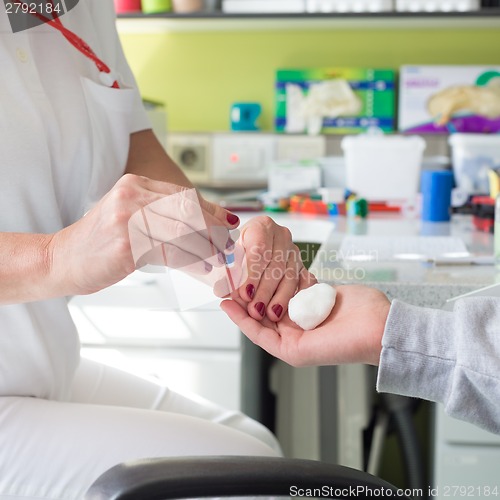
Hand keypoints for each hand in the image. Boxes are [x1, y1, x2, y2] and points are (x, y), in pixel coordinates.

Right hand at [48, 174, 238, 295]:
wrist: (61, 259)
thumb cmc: (101, 243)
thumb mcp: (131, 218)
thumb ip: (163, 216)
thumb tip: (205, 225)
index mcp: (135, 184)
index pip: (184, 194)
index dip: (211, 210)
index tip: (228, 222)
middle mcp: (132, 194)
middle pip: (188, 209)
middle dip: (214, 229)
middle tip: (228, 244)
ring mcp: (128, 217)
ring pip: (183, 230)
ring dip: (207, 247)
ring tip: (219, 259)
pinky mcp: (127, 242)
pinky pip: (170, 251)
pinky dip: (191, 261)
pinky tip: (202, 268)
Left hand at [216, 216, 316, 321]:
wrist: (244, 255)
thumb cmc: (233, 255)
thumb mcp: (222, 260)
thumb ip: (224, 273)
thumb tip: (224, 289)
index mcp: (261, 226)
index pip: (259, 250)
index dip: (252, 274)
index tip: (245, 294)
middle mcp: (281, 236)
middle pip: (276, 265)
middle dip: (265, 290)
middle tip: (255, 310)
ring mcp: (293, 251)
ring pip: (290, 276)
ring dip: (280, 298)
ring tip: (269, 315)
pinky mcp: (301, 266)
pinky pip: (302, 283)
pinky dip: (295, 297)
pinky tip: (287, 310)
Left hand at [221, 284, 390, 366]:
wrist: (377, 328)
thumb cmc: (344, 345)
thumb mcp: (299, 351)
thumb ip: (274, 341)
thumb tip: (252, 322)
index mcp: (289, 342)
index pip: (257, 327)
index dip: (240, 315)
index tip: (225, 300)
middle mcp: (296, 326)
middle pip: (266, 307)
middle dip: (250, 295)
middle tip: (235, 281)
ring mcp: (308, 308)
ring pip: (280, 292)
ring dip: (267, 282)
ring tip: (250, 271)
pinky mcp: (320, 293)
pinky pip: (299, 282)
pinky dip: (288, 275)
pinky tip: (276, 266)